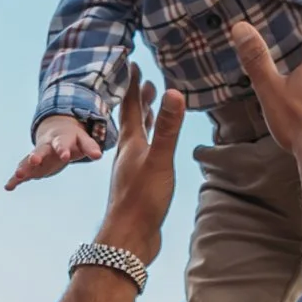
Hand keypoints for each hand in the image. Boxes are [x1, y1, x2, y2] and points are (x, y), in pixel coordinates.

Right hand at [7, 113, 101, 189]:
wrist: (56, 132)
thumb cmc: (73, 139)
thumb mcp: (83, 141)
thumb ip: (90, 147)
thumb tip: (98, 155)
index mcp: (60, 140)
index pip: (62, 144)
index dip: (64, 150)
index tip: (65, 156)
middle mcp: (46, 147)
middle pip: (40, 150)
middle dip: (37, 155)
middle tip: (34, 160)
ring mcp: (37, 156)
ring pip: (28, 161)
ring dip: (23, 168)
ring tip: (18, 176)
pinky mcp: (31, 166)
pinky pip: (22, 172)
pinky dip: (15, 179)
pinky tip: (8, 187)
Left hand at [97, 66, 184, 264]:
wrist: (129, 238)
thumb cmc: (142, 200)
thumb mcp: (159, 160)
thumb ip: (168, 128)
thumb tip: (174, 92)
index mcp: (131, 143)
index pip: (131, 107)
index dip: (133, 85)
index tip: (133, 63)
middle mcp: (128, 153)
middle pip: (132, 120)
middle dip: (139, 99)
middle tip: (144, 81)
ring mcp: (131, 170)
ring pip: (137, 138)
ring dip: (144, 121)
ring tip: (151, 110)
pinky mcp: (137, 185)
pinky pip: (143, 155)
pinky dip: (148, 144)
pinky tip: (153, 153)